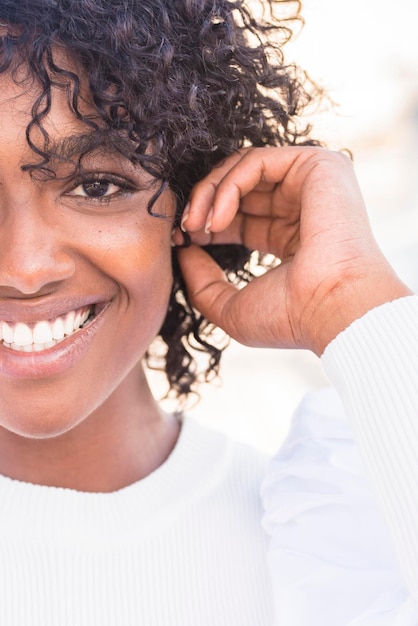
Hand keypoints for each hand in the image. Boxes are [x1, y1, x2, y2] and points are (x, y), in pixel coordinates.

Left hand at [175, 147, 410, 354]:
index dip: (204, 223)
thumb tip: (183, 252)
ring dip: (208, 193)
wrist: (332, 309)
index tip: (180, 241)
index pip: (237, 216)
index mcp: (288, 238)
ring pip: (242, 169)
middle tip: (182, 230)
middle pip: (237, 189)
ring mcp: (310, 185)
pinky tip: (216, 219)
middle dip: (201, 205)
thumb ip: (202, 282)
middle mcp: (300, 208)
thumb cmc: (290, 317)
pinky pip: (255, 161)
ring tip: (193, 226)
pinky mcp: (316, 166)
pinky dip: (227, 186)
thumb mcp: (231, 307)